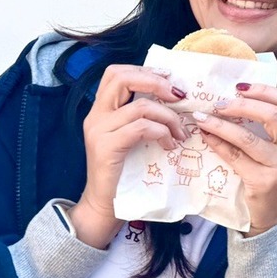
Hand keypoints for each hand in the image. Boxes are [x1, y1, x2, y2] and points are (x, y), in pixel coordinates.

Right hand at [76, 65, 191, 248]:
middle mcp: (95, 116)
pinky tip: (170, 145)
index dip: (144, 71)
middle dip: (156, 82)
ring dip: (169, 116)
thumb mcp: (130, 138)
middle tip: (179, 96)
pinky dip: (162, 132)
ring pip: (141, 106)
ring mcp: (99, 131)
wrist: (104, 205)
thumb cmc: (123, 172)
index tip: (169, 82)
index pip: (116, 73)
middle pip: (121, 77)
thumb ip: (141, 117)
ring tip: (180, 133)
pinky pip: (141, 128)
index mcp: (100, 110)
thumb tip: (175, 97)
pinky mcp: (107, 147)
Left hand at [193, 84, 276, 234]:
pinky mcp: (265, 181)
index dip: (265, 91)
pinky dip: (218, 143)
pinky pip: (236, 156)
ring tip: (204, 118)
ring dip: (221, 125)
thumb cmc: (271, 177)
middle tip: (219, 104)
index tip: (241, 87)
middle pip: (272, 115)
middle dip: (242, 105)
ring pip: (249, 137)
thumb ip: (269, 128)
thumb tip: (236, 98)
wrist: (271, 216)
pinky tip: (207, 137)